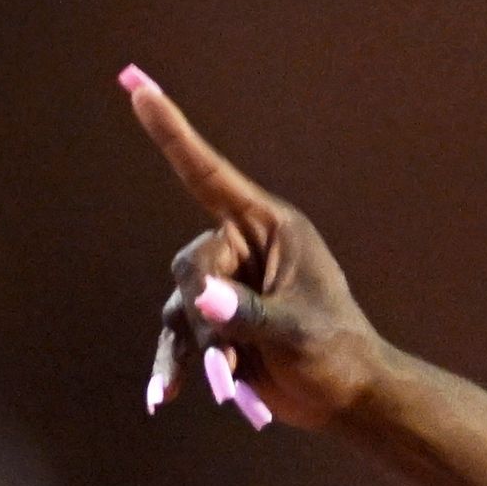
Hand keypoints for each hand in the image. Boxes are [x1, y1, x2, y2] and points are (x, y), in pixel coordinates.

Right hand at [120, 66, 385, 430]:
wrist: (348, 398)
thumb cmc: (339, 353)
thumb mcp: (299, 331)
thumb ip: (248, 315)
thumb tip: (203, 302)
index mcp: (270, 229)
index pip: (208, 176)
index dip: (173, 133)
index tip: (138, 88)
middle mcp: (243, 249)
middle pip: (189, 264)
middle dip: (208, 311)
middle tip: (235, 350)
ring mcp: (226, 286)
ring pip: (181, 306)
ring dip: (201, 349)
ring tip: (231, 381)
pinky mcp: (216, 323)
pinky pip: (179, 339)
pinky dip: (176, 368)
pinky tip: (163, 398)